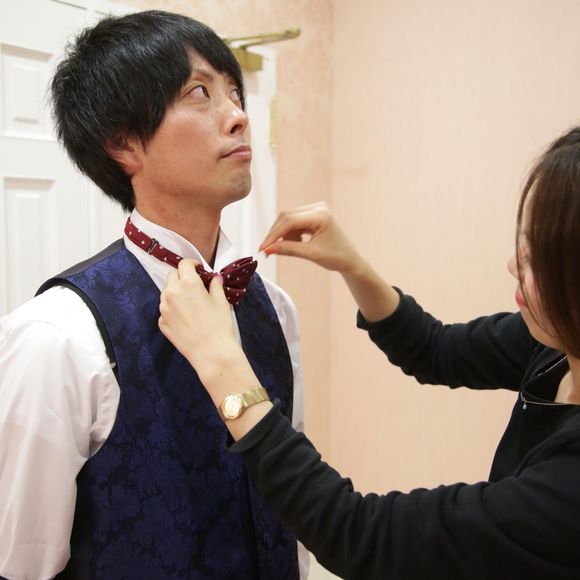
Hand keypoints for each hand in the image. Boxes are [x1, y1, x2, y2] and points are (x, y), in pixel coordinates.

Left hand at [159, 260, 272, 438]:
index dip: (192, 264)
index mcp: (188, 283)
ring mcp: (164, 309)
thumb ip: (216, 285)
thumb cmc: (219, 324)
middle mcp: (172, 293)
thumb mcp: (221, 301)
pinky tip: (185, 317)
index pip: (184, 264)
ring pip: (166, 293)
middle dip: (183, 277)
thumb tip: (215, 278)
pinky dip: (173, 309)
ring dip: (176, 292)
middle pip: (172, 276)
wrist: (211, 352)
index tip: (199, 269)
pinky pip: (165, 310)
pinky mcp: (162, 323)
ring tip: (189, 302)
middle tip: (195, 285)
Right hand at [260, 202, 362, 274]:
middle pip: (286, 217)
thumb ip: (288, 249)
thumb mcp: (311, 254)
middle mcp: (318, 207)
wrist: (349, 259)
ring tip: (288, 248)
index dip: (274, 235)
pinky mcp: (313, 214)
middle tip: (267, 250)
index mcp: (321, 215)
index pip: (289, 221)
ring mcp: (316, 209)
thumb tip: (268, 249)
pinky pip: (294, 221)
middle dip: (276, 234)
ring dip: (283, 235)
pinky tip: (296, 243)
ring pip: (288, 219)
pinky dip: (290, 233)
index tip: (263, 248)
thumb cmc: (335, 257)